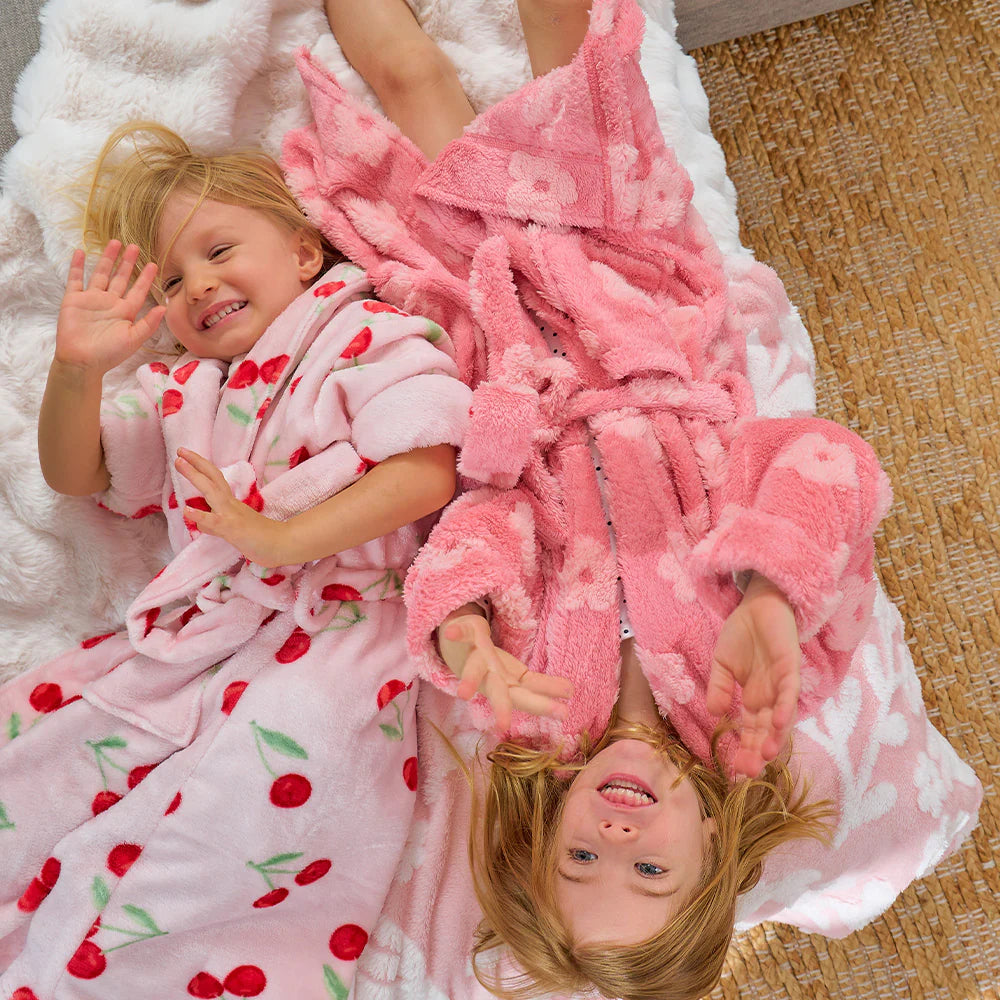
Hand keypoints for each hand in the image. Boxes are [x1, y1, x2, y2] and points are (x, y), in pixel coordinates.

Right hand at [56, 242, 165, 373]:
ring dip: (107, 258)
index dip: (145, 278)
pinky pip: (75, 279)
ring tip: (114, 242)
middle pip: (120, 278)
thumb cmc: (109, 354)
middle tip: (135, 246)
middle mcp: (110, 303)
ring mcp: (91, 300)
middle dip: (127, 263)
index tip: (153, 264)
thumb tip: (164, 307)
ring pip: (100, 274)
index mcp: (125, 312)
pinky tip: (80, 252)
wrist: (82, 361)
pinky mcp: (73, 300)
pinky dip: (76, 266)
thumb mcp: (133, 339)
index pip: (138, 291)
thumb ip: (149, 324)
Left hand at [175, 449, 284, 565]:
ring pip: (212, 492)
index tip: (187, 456)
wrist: (283, 545)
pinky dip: (200, 515)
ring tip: (179, 464)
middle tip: (180, 450)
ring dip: (195, 476)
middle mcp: (231, 505)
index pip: (216, 480)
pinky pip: (214, 521)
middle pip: (213, 479)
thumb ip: (216, 526)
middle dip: (196, 463)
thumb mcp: (234, 530)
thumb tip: (201, 523)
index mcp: (232, 504)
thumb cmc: (261, 539)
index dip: (202, 467)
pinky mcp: (232, 529)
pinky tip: (186, 510)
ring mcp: (231, 515)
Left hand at [440, 614, 573, 730]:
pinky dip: (458, 631)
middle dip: (502, 707)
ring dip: (470, 680)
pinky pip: (464, 633)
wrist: (457, 645)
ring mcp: (478, 657)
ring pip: (476, 668)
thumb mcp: (518, 678)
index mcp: (508, 684)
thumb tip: (572, 692)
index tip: (564, 715)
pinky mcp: (470, 637)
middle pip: (499, 692)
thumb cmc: (491, 666)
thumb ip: (543, 686)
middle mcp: (492, 675)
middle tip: (502, 725)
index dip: (544, 703)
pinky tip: (451, 632)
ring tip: (462, 693)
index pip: (529, 695)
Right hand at [707, 573, 800, 778]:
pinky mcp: (790, 667)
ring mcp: (781, 684)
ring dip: (775, 737)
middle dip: (757, 752)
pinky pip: (790, 692)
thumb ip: (719, 688)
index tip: (735, 772)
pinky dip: (786, 707)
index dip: (744, 750)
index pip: (750, 731)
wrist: (757, 603)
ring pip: (781, 717)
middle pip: (766, 731)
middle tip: (748, 773)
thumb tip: (713, 714)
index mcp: (754, 698)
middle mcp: (770, 697)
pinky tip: (778, 722)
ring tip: (764, 755)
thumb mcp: (722, 664)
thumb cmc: (742, 633)